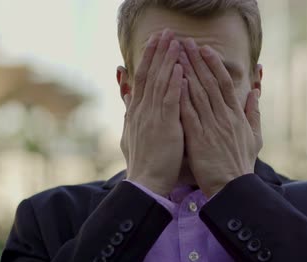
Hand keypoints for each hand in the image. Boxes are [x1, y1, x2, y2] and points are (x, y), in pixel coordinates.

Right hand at [120, 29, 183, 196]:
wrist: (145, 183)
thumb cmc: (144, 162)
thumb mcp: (131, 134)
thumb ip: (130, 113)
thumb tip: (127, 98)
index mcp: (136, 112)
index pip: (142, 79)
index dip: (149, 59)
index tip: (155, 42)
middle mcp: (142, 111)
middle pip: (149, 74)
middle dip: (157, 52)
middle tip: (165, 33)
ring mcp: (151, 117)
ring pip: (160, 82)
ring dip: (167, 60)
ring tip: (175, 42)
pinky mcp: (164, 126)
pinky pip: (169, 100)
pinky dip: (174, 83)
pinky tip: (180, 68)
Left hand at [178, 39, 261, 196]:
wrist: (233, 188)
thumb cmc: (241, 165)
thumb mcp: (254, 137)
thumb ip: (254, 114)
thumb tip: (255, 94)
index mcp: (236, 115)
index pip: (223, 84)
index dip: (213, 64)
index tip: (204, 49)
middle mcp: (224, 117)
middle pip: (209, 83)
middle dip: (196, 61)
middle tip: (185, 43)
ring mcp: (211, 127)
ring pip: (197, 94)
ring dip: (186, 72)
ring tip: (176, 55)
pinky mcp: (199, 139)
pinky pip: (188, 113)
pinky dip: (181, 97)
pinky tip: (173, 83)